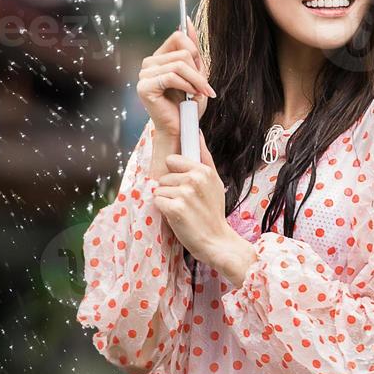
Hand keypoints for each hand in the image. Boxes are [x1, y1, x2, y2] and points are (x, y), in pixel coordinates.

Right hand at [137, 15, 215, 138]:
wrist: (183, 129)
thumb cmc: (189, 105)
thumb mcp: (196, 73)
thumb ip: (192, 48)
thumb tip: (187, 21)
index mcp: (159, 58)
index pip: (178, 36)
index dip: (194, 51)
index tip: (202, 71)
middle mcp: (148, 64)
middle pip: (182, 51)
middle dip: (198, 70)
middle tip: (204, 88)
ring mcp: (144, 75)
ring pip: (179, 64)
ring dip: (196, 80)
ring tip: (202, 93)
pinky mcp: (144, 87)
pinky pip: (172, 76)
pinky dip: (188, 86)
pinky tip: (193, 97)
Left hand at [152, 129, 230, 265]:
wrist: (217, 241)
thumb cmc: (213, 212)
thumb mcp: (214, 181)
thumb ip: (204, 155)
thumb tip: (197, 132)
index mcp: (203, 170)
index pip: (172, 160)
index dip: (175, 174)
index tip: (184, 186)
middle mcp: (194, 179)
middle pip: (164, 177)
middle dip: (170, 190)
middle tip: (187, 203)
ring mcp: (184, 194)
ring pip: (158, 191)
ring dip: (167, 202)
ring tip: (183, 211)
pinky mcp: (175, 209)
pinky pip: (157, 203)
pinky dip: (163, 212)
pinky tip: (178, 218)